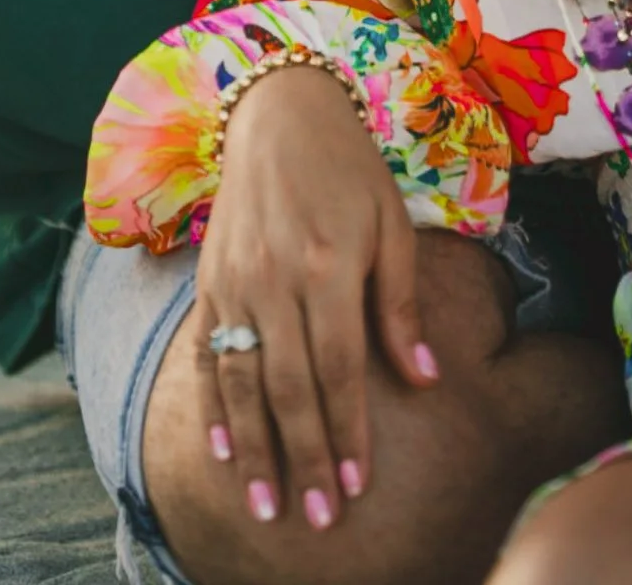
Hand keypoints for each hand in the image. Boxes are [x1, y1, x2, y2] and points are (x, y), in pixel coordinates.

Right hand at [189, 63, 436, 535]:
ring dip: (254, 449)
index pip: (339, 369)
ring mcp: (235, 281)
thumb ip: (401, 305)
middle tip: (317, 519)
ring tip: (265, 505)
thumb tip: (426, 380)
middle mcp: (275, 278)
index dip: (348, 433)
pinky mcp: (209, 280)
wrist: (278, 113)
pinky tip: (221, 451)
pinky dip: (211, 406)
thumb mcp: (392, 224)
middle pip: (288, 387)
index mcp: (328, 265)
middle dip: (303, 459)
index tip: (357, 487)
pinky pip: (205, 353)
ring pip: (240, 380)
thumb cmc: (349, 170)